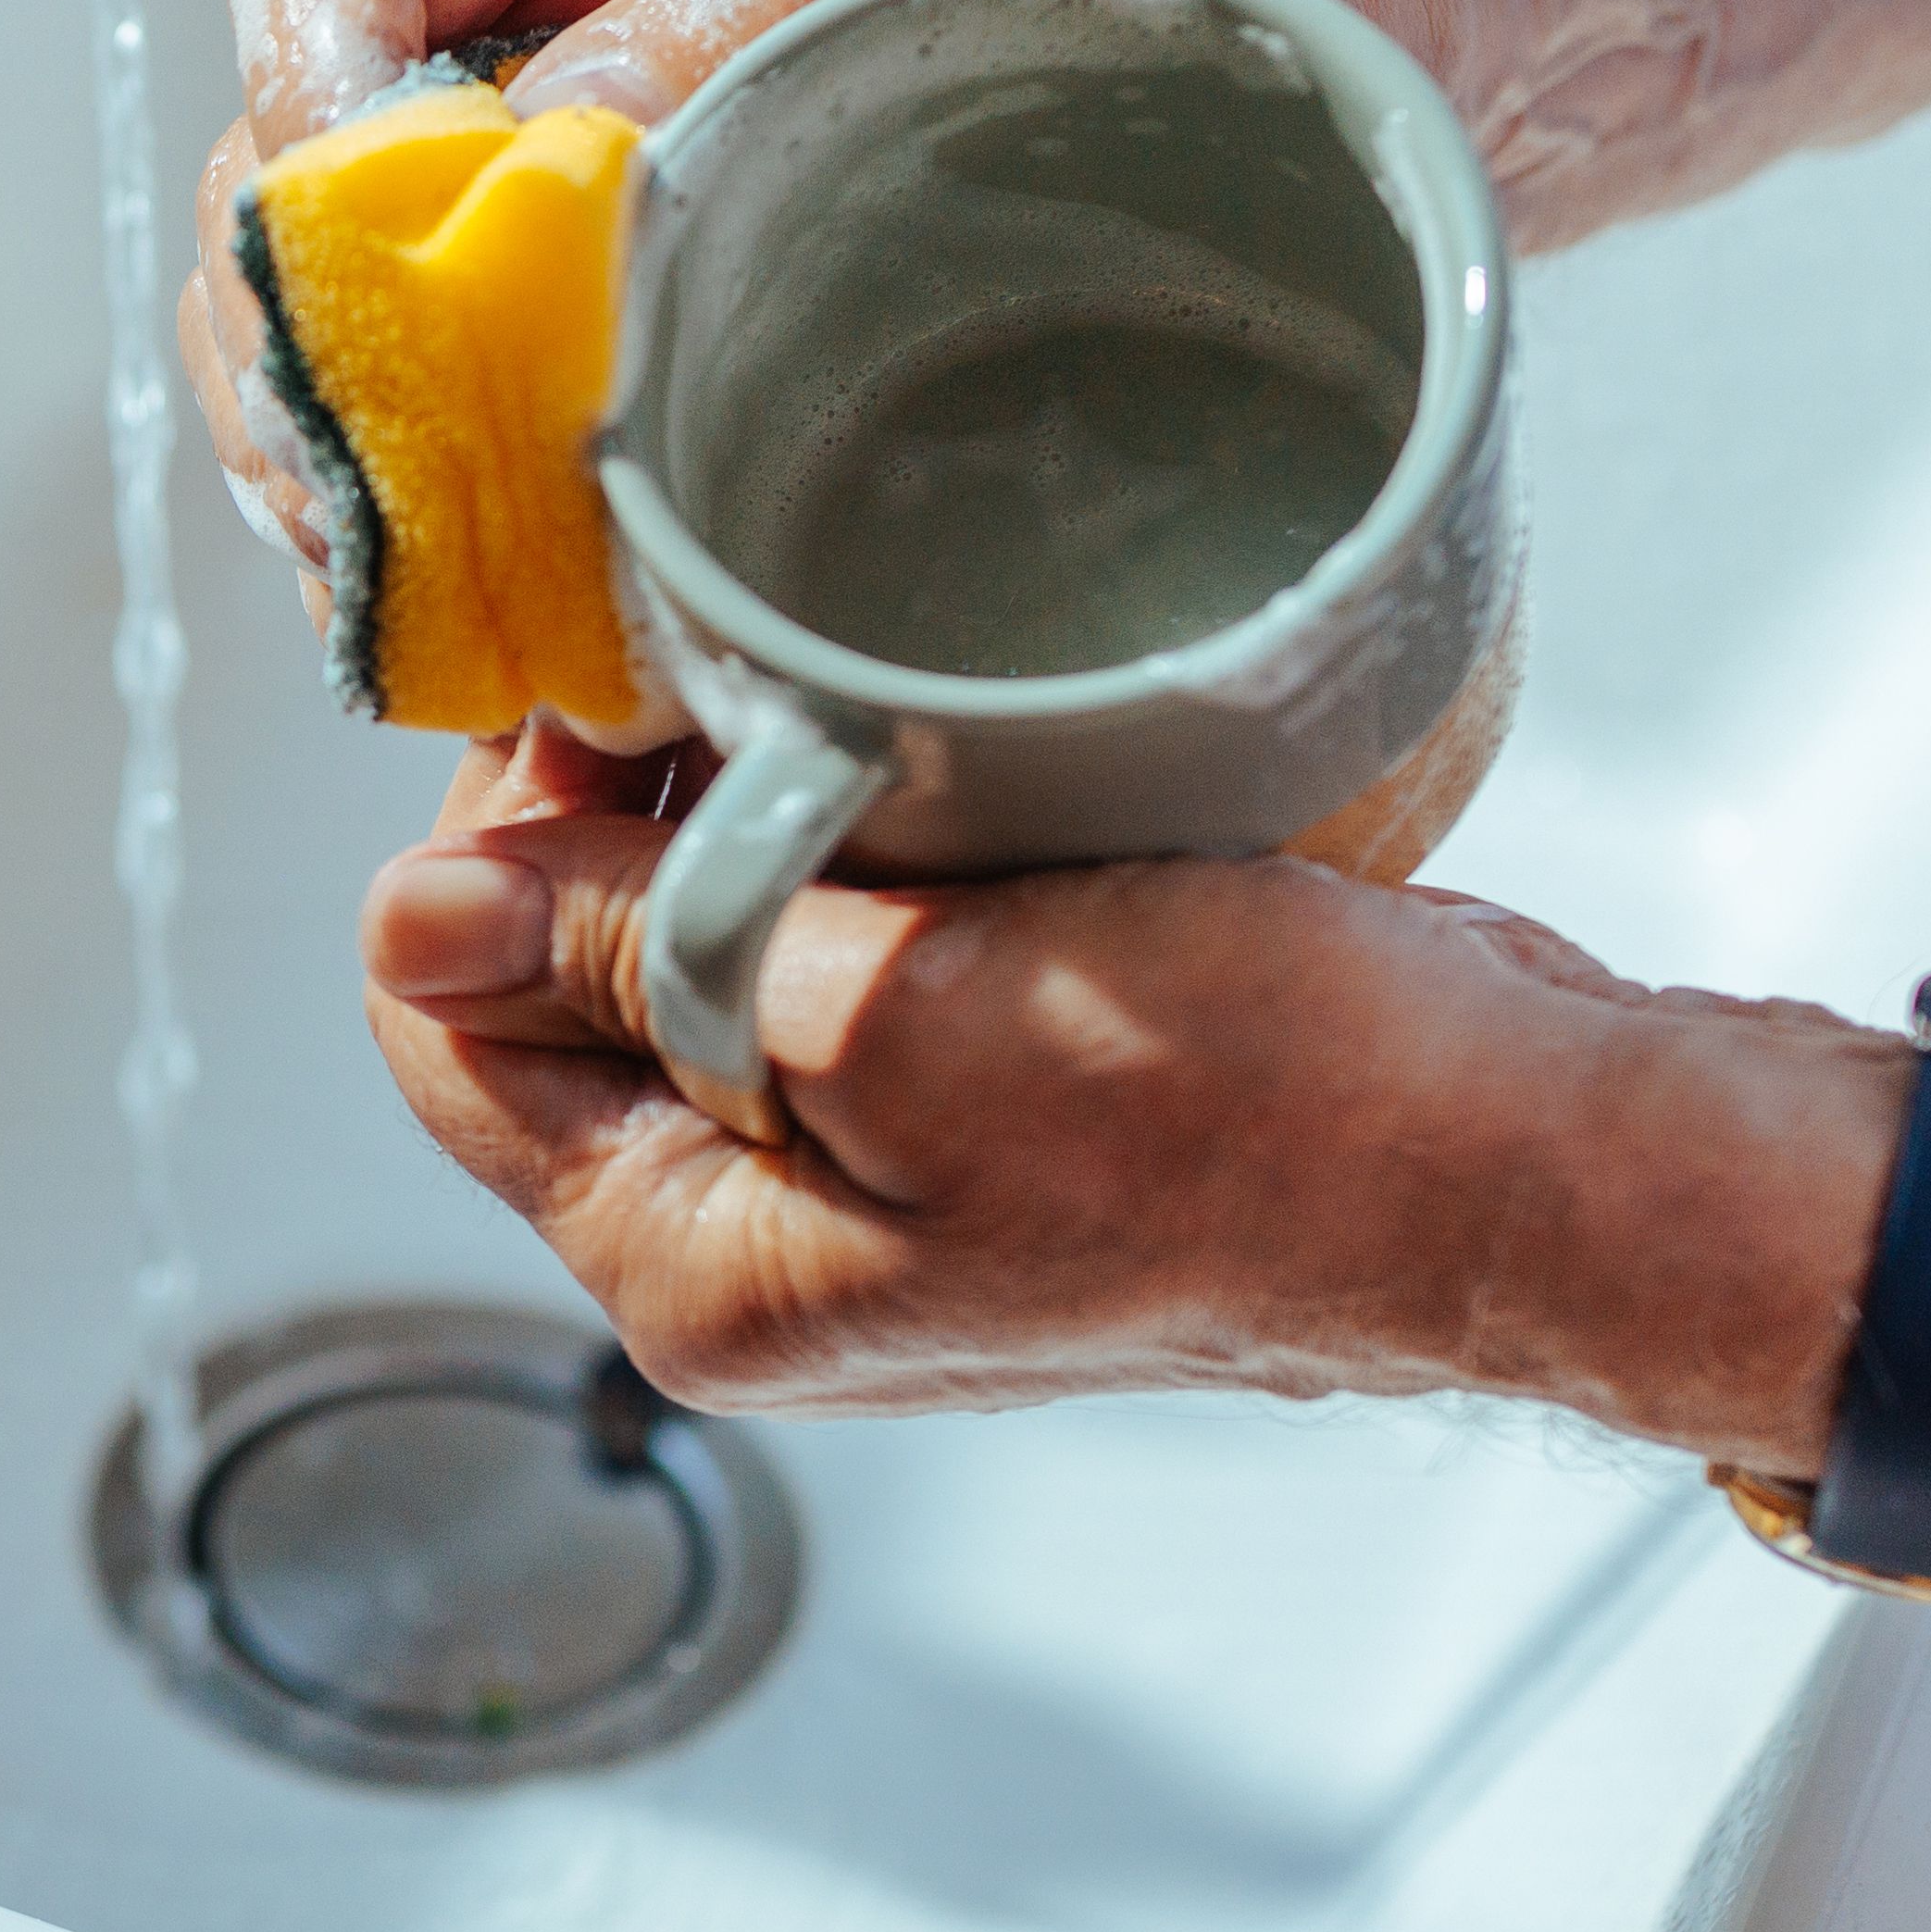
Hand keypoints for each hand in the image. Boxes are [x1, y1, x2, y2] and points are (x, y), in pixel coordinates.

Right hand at [168, 0, 1485, 609]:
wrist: (1315, 100)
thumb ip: (762, 20)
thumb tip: (553, 145)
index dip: (296, 53)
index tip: (359, 187)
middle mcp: (542, 55)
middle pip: (279, 171)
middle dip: (303, 329)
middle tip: (382, 466)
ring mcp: (550, 233)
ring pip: (323, 342)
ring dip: (347, 470)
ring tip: (444, 578)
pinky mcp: (602, 394)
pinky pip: (437, 471)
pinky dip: (440, 561)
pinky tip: (513, 629)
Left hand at [348, 721, 1887, 1456]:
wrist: (1521, 1155)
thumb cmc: (1260, 1111)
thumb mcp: (905, 1017)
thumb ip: (644, 958)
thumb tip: (409, 918)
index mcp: (696, 1272)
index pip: (445, 1035)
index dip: (486, 846)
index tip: (597, 692)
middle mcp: (760, 1254)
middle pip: (562, 993)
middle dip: (609, 821)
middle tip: (718, 659)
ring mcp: (876, 1186)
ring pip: (704, 956)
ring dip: (737, 820)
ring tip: (822, 699)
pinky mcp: (985, 1107)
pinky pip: (842, 957)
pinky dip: (855, 852)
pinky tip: (916, 766)